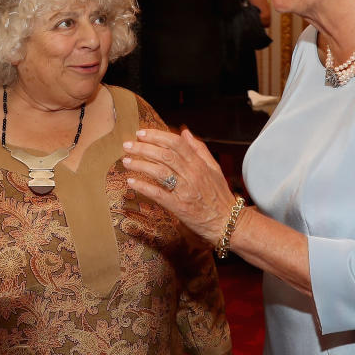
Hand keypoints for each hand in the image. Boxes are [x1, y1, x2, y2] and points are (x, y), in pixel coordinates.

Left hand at [122, 128, 236, 246]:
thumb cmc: (220, 195)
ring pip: (159, 172)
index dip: (157, 136)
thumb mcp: (214, 168)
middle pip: (164, 155)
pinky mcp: (179, 207)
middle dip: (143, 148)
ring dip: (140, 164)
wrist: (228, 222)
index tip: (141, 134)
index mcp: (199, 164)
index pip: (176, 143)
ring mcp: (185, 190)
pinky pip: (158, 194)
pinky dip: (144, 187)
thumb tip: (185, 132)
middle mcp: (192, 174)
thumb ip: (199, 149)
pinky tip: (131, 181)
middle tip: (127, 145)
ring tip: (126, 161)